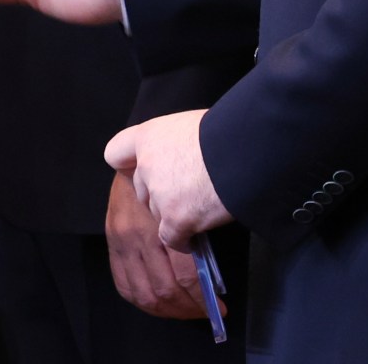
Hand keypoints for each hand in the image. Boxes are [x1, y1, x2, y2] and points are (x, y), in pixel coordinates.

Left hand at [105, 111, 230, 249]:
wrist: (250, 148)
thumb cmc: (230, 131)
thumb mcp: (192, 126)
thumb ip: (175, 144)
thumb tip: (182, 156)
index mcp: (148, 136)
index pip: (116, 153)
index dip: (129, 164)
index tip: (145, 171)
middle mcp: (147, 164)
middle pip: (141, 190)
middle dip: (159, 195)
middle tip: (185, 195)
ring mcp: (159, 193)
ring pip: (156, 214)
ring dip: (173, 216)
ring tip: (199, 210)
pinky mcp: (176, 217)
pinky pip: (171, 238)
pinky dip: (182, 241)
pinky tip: (193, 239)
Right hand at [105, 170, 208, 318]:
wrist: (137, 155)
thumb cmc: (172, 174)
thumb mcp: (190, 197)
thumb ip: (197, 231)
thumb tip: (211, 272)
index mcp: (160, 223)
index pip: (184, 274)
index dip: (203, 298)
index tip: (220, 307)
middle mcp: (136, 235)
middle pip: (163, 289)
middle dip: (188, 308)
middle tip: (206, 312)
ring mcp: (119, 241)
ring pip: (143, 294)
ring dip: (168, 310)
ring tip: (186, 311)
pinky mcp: (111, 243)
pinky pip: (123, 285)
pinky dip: (142, 301)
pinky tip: (160, 304)